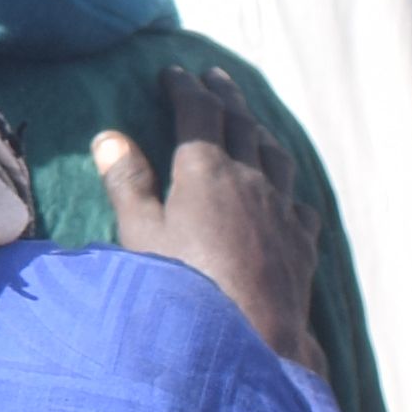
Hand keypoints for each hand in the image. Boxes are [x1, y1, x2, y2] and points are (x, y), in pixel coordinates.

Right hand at [95, 68, 321, 378]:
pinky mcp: (302, 243)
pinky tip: (286, 194)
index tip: (171, 73)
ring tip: (251, 121)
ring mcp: (281, 210)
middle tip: (214, 76)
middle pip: (241, 123)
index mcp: (206, 170)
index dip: (184, 87)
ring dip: (260, 130)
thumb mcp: (140, 235)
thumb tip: (108, 136)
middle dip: (225, 95)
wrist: (252, 339)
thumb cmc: (184, 288)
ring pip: (275, 155)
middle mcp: (250, 179)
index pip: (197, 111)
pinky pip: (299, 201)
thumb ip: (127, 182)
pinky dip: (287, 186)